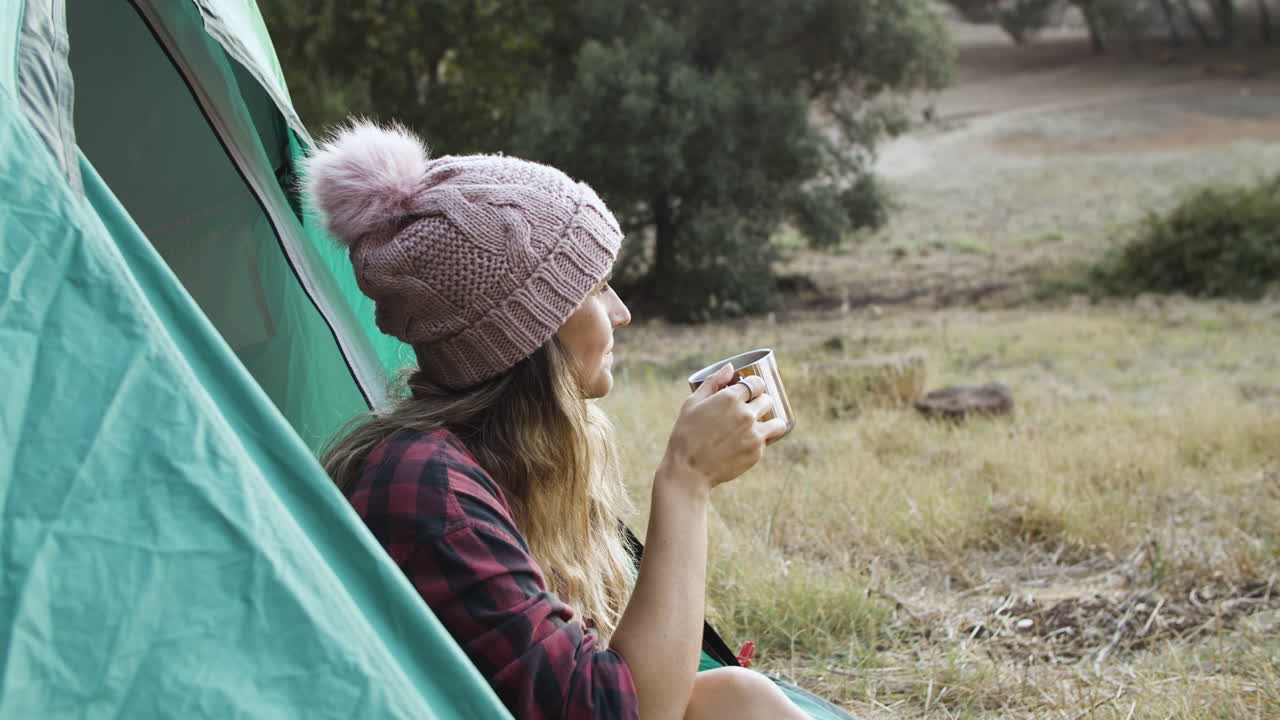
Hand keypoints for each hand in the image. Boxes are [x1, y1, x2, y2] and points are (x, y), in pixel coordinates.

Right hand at [659, 363, 788, 494]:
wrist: (688, 471)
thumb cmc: (685, 435)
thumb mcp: (692, 404)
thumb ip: (713, 382)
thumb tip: (730, 368)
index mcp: (730, 398)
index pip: (756, 383)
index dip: (754, 385)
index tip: (750, 390)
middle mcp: (746, 414)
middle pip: (767, 400)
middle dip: (759, 402)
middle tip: (749, 409)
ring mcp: (754, 435)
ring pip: (777, 422)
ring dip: (770, 420)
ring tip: (758, 425)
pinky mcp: (757, 452)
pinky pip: (767, 441)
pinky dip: (760, 440)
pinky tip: (746, 442)